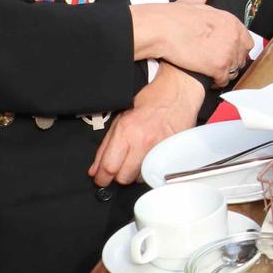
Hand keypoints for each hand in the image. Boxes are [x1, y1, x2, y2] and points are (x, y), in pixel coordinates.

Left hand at [88, 63, 205, 186]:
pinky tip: (150, 160)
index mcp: (126, 131)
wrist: (177, 92)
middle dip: (118, 176)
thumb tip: (95, 169)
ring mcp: (158, 148)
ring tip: (138, 159)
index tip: (101, 179)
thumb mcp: (121, 118)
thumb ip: (106, 146)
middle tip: (119, 168)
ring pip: (140, 178)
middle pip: (124, 178)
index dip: (101, 178)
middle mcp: (142, 142)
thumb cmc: (150, 101)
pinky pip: (156, 172)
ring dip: (136, 173)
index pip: (109, 167)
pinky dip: (151, 170)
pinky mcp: (171, 152)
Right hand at [130, 0, 250, 81]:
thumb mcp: (194, 2)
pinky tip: (210, 80)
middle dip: (232, 61)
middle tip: (219, 64)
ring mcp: (228, 52)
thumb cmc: (175, 16)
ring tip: (214, 73)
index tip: (226, 52)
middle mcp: (234, 36)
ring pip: (234, 69)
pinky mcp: (219, 67)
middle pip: (242, 56)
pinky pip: (224, 80)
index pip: (246, 40)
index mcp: (231, 21)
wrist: (163, 30)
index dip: (236, 48)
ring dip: (225, 72)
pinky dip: (218, 82)